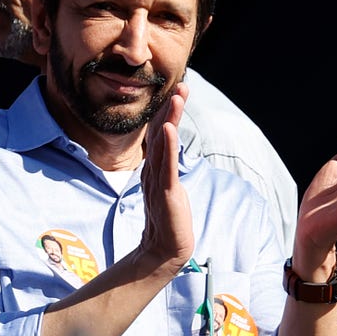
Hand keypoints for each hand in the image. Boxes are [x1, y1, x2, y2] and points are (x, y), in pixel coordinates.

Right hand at [137, 83, 194, 271]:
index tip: (179, 91)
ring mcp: (158, 179)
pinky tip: (170, 128)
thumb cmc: (167, 218)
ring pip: (164, 144)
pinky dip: (168, 146)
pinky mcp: (165, 191)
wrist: (164, 249)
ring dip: (171, 119)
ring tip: (177, 98)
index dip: (170, 112)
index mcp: (155, 167)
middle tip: (181, 86)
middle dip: (172, 109)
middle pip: (162, 133)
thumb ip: (165, 167)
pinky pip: (166, 165)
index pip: (163, 135)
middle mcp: (154, 169)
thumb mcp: (166, 186)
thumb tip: (168, 150)